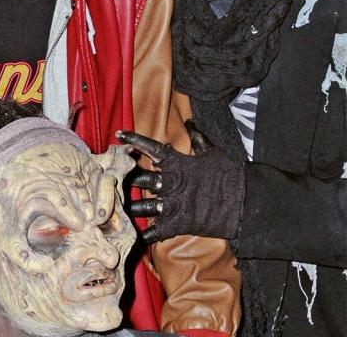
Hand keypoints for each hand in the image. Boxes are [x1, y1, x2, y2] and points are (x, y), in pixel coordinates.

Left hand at [116, 120, 245, 241]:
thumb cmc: (231, 174)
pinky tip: (132, 237)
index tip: (118, 135)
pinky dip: (144, 235)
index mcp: (176, 163)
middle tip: (113, 179)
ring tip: (115, 209)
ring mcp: (172, 203)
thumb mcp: (213, 153)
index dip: (133, 140)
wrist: (247, 201)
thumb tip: (190, 123)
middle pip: (138, 179)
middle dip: (125, 180)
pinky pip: (155, 231)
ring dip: (128, 208)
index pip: (150, 147)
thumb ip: (199, 139)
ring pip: (141, 205)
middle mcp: (169, 182)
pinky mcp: (177, 223)